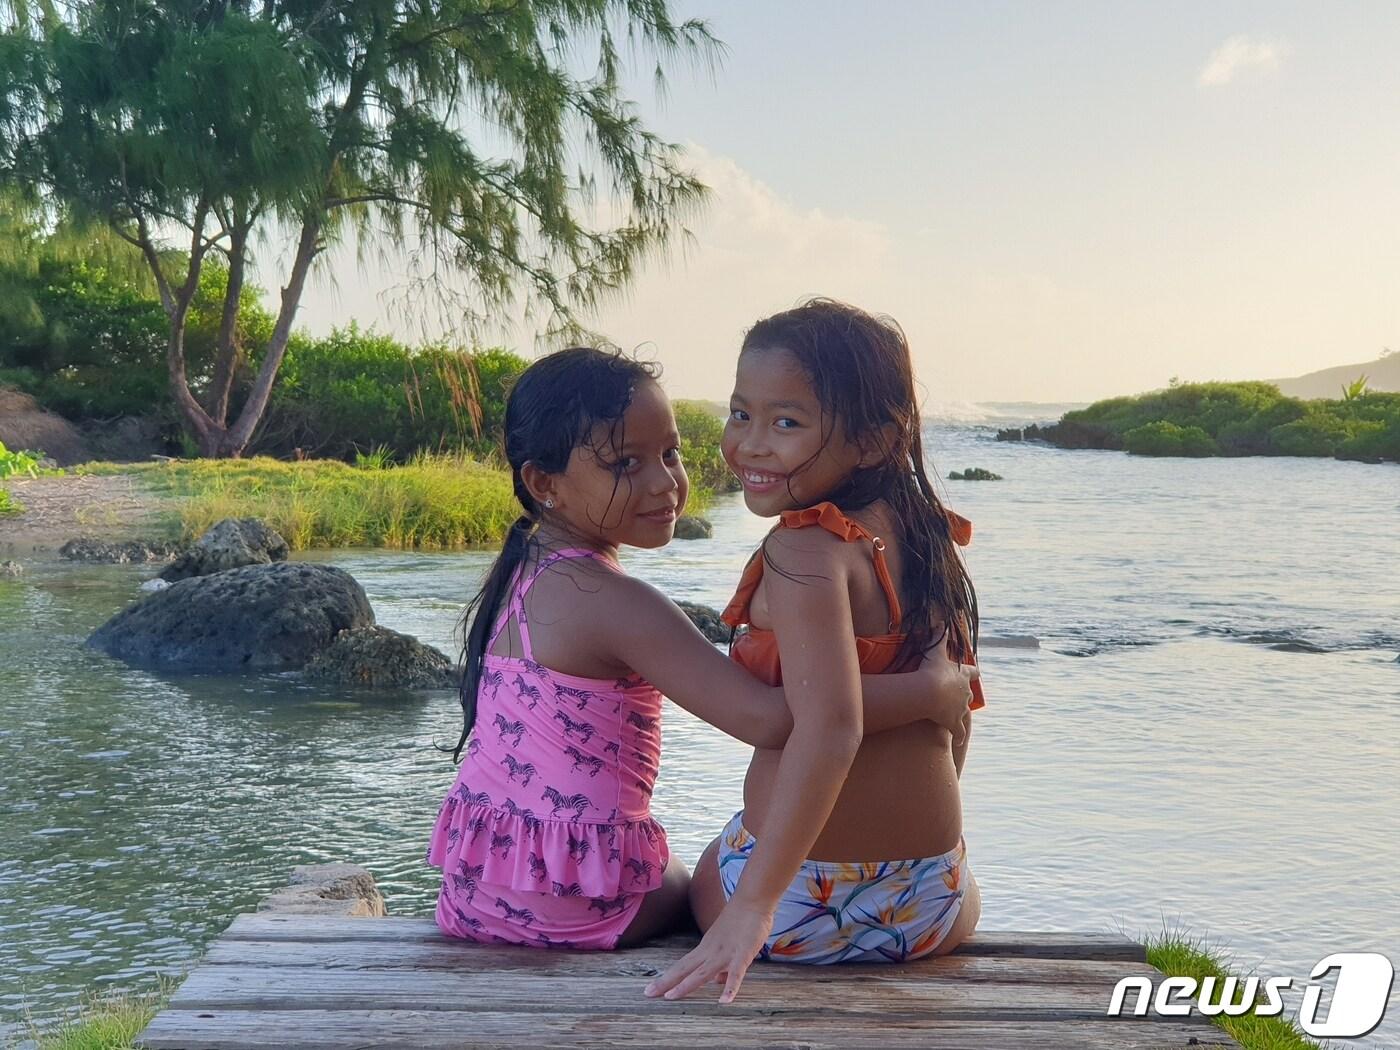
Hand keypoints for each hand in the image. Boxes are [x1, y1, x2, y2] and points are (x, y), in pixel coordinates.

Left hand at [644, 899, 772, 1003]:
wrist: (752, 900)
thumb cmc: (741, 920)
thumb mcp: (726, 944)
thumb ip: (722, 965)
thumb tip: (717, 981)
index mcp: (705, 949)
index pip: (682, 966)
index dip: (667, 978)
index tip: (651, 989)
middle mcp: (710, 951)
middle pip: (684, 969)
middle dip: (666, 982)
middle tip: (647, 993)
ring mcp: (725, 953)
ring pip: (702, 972)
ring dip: (686, 985)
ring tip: (671, 997)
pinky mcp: (742, 954)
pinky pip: (736, 974)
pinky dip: (730, 987)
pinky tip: (724, 1001)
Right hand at [915, 629, 979, 732]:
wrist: (928, 692)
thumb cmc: (932, 670)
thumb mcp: (935, 651)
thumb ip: (938, 636)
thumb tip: (940, 621)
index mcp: (963, 676)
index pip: (973, 673)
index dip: (972, 673)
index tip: (974, 673)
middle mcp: (965, 693)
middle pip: (969, 694)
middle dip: (963, 695)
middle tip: (955, 697)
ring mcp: (961, 709)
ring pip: (964, 713)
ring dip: (960, 714)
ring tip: (955, 718)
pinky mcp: (954, 722)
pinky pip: (959, 732)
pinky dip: (958, 736)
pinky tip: (958, 742)